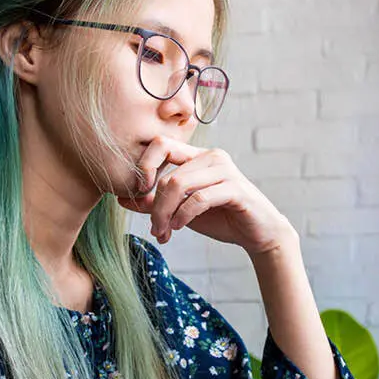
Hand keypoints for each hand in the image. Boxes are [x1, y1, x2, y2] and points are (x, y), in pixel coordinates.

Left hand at [117, 135, 293, 255]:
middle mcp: (211, 156)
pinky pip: (198, 198)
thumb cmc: (221, 218)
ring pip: (179, 184)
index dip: (143, 166)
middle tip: (154, 228)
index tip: (138, 193)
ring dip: (165, 213)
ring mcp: (225, 170)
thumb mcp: (180, 210)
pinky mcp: (235, 189)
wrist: (257, 234)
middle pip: (167, 173)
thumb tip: (121, 199)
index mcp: (197, 156)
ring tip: (164, 232)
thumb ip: (154, 203)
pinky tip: (179, 228)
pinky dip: (183, 216)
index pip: (161, 144)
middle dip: (153, 204)